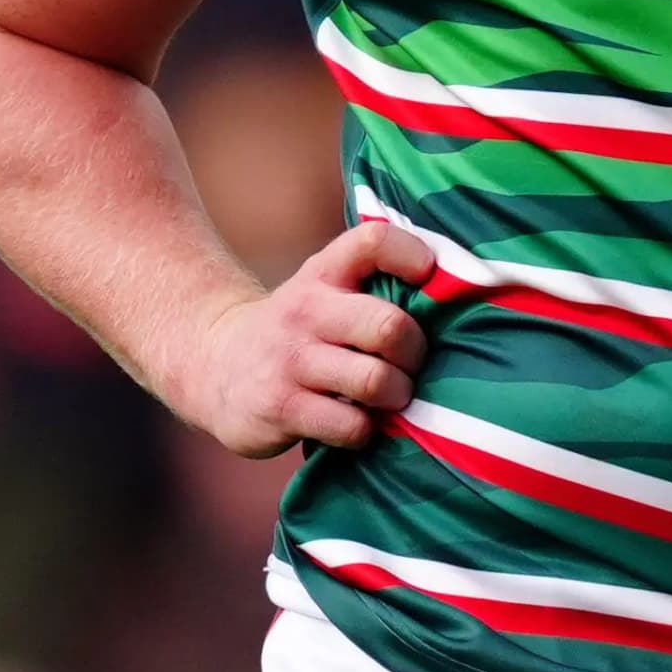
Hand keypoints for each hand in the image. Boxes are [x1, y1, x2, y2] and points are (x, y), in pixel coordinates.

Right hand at [171, 222, 435, 456]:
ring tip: (389, 399)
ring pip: (375, 381)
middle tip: (410, 365)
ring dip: (396, 396)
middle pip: (388, 326)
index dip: (411, 255)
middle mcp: (307, 310)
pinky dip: (365, 430)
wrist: (213, 365)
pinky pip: (350, 425)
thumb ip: (372, 285)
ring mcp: (292, 361)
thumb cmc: (297, 331)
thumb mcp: (322, 292)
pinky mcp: (282, 408)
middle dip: (415, 353)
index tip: (427, 277)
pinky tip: (355, 423)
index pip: (371, 241)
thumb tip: (457, 288)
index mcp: (324, 274)